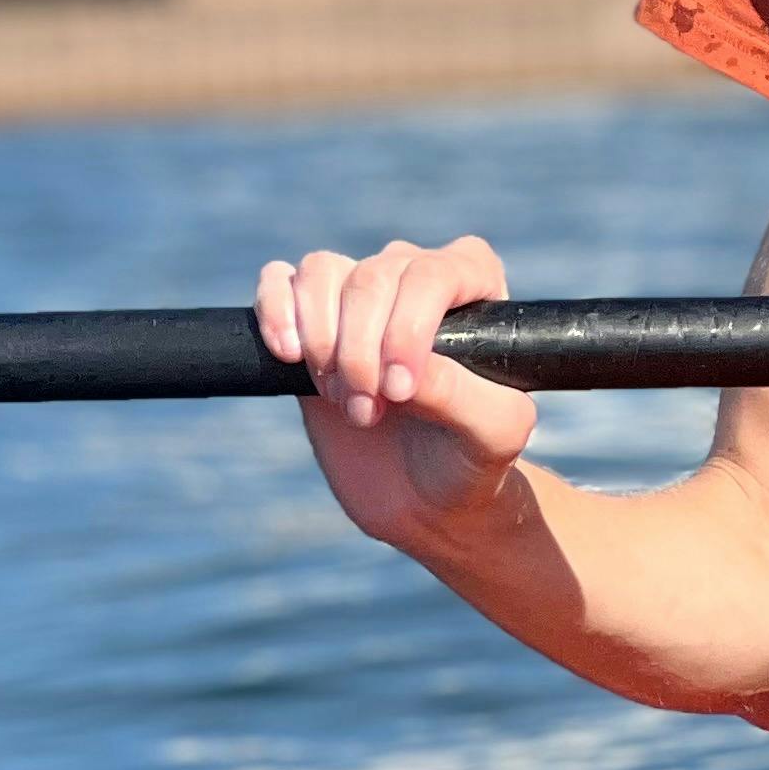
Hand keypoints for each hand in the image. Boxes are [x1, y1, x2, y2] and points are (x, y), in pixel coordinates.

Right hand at [255, 235, 537, 554]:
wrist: (424, 497)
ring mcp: (360, 293)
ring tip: (340, 398)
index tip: (399, 392)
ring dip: (320, 341)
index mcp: (475, 281)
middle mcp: (416, 274)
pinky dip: (275, 309)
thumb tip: (410, 366)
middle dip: (360, 354)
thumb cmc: (471, 457)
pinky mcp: (311, 319)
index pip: (430, 276)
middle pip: (370, 279)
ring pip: (321, 272)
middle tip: (368, 412)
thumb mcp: (493, 435)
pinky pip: (279, 279)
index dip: (406, 331)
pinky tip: (288, 356)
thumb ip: (461, 395)